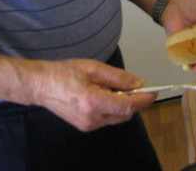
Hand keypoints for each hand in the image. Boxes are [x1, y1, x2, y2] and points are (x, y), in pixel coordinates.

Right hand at [29, 58, 156, 131]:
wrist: (41, 85)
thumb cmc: (63, 73)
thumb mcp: (93, 68)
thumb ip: (117, 77)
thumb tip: (138, 83)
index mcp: (93, 101)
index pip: (128, 105)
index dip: (144, 99)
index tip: (154, 92)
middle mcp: (92, 118)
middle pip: (125, 114)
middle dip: (134, 101)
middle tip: (134, 86)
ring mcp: (88, 125)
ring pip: (117, 118)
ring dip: (122, 104)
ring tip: (112, 88)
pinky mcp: (85, 126)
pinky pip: (107, 119)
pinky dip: (112, 108)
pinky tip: (103, 95)